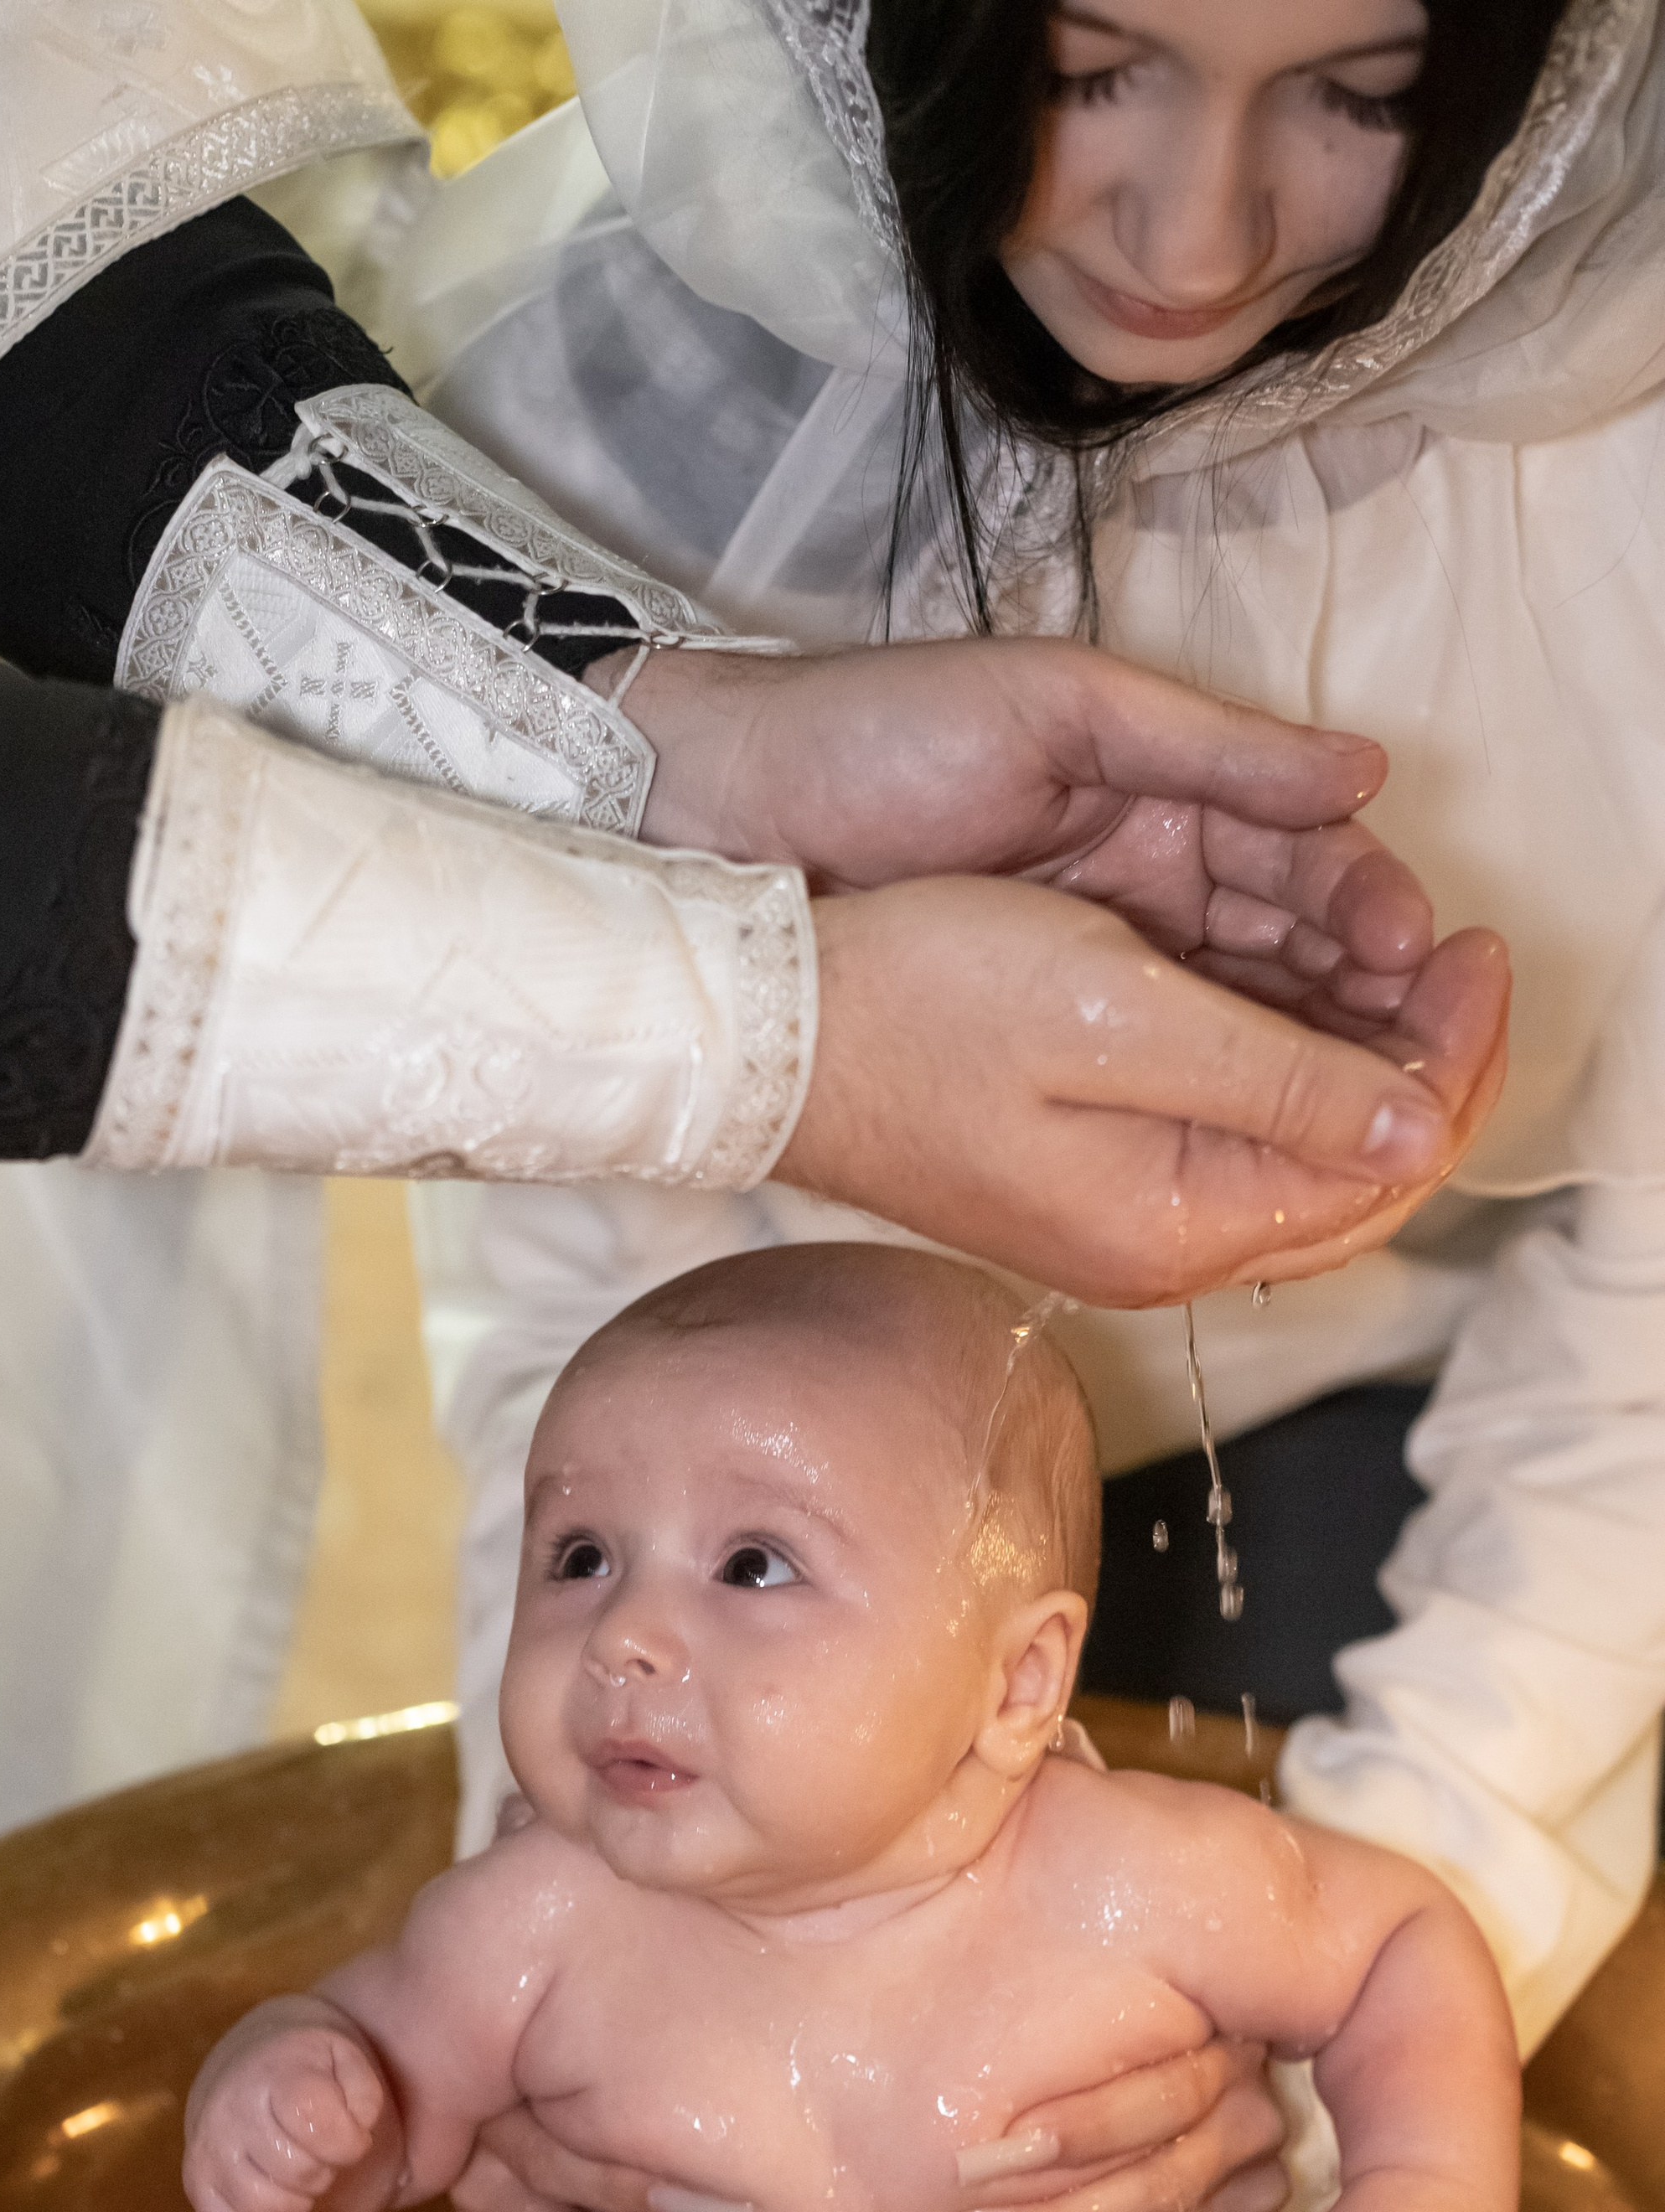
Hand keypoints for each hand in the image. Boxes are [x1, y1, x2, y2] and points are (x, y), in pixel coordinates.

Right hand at [183, 2010, 396, 2211]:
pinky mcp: (197, 2186)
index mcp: (274, 2072)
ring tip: (299, 2176)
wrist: (249, 2074)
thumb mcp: (349, 2064)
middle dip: (326, 2170)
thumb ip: (363, 2095)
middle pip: (298, 2172)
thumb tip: (352, 2131)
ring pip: (268, 2209)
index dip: (347, 2139)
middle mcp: (230, 2109)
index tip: (352, 2134)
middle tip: (320, 2153)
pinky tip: (279, 2202)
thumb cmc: (309, 2076)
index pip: (313, 2118)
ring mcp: (207, 2150)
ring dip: (300, 2203)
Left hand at [633, 637, 1426, 1020]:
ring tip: (1367, 1093)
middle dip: (1364, 995)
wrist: (721, 811)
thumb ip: (1214, 747)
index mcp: (1160, 789)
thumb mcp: (1061, 709)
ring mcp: (1094, 957)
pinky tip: (1262, 1119)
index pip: (1307, 856)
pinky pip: (1158, 1060)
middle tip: (1420, 1044)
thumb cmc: (874, 734)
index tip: (1416, 949)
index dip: (1369, 901)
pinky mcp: (1043, 1022)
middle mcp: (1143, 879)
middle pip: (1292, 948)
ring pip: (1238, 1014)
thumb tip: (1362, 777)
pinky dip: (1220, 1083)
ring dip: (1309, 1051)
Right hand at [787, 875, 1506, 1307]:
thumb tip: (1416, 1125)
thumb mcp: (1117, 1011)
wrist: (766, 1030)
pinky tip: (1291, 977)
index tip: (1472, 944)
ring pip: (1298, 1148)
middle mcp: (1160, 1242)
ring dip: (1358, 1050)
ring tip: (1379, 942)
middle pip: (1355, 1177)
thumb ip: (1277, 1077)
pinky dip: (1286, 1053)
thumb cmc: (914, 1004)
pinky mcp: (1088, 1169)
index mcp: (1177, 1224)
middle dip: (1427, 1061)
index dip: (1455, 1058)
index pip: (1383, 1171)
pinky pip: (1234, 1125)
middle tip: (1454, 946)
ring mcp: (1121, 1212)